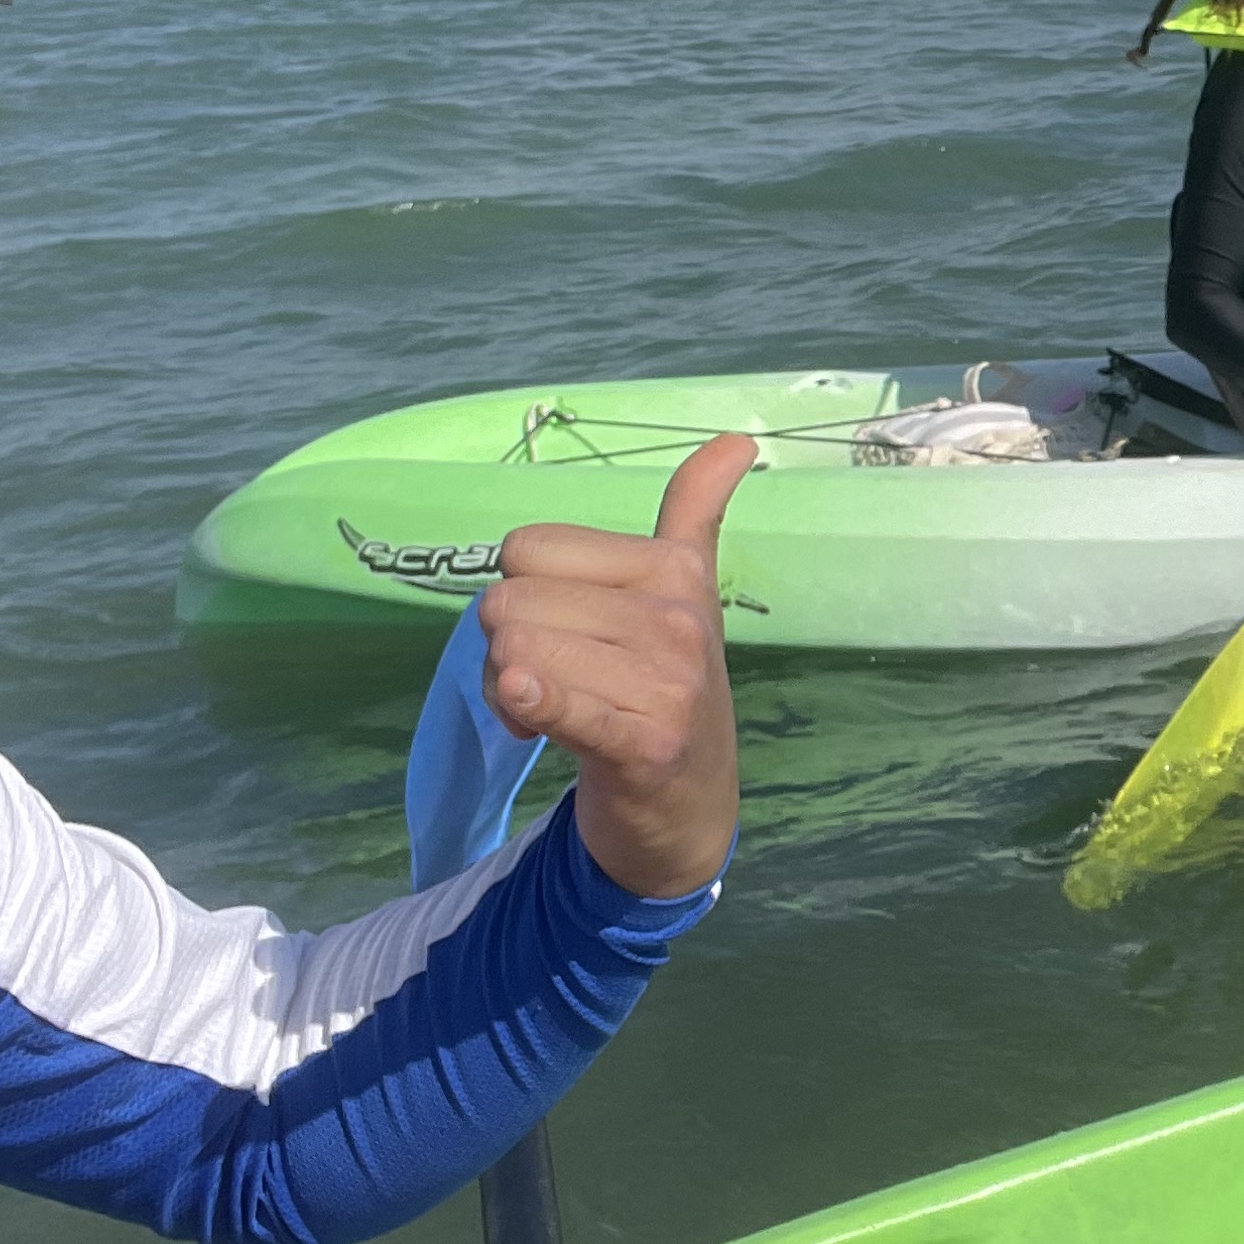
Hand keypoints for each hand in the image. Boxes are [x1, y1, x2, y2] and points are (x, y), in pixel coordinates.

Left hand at [482, 433, 752, 897]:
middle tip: (552, 685)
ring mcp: (668, 682)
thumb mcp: (687, 593)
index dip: (523, 593)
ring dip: (509, 693)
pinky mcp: (647, 743)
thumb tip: (737, 440)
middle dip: (506, 648)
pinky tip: (529, 715)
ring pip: (514, 653)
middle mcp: (677, 617)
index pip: (527, 548)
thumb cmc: (668, 686)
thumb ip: (697, 512)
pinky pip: (558, 699)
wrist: (691, 803)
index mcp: (675, 568)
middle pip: (510, 601)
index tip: (564, 634)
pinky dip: (530, 701)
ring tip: (554, 715)